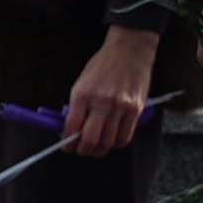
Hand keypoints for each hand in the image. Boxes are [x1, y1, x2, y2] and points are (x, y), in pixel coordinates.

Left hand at [60, 20, 164, 156]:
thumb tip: (71, 128)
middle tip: (82, 151)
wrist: (129, 51)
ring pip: (109, 142)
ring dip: (100, 150)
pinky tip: (112, 141)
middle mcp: (101, 102)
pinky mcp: (136, 110)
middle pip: (91, 139)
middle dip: (84, 150)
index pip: (72, 127)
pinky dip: (117, 144)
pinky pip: (126, 136)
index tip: (67, 146)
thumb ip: (77, 105)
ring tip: (97, 148)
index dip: (68, 142)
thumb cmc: (103, 65)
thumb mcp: (82, 82)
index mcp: (82, 94)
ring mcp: (120, 107)